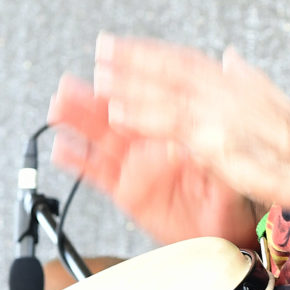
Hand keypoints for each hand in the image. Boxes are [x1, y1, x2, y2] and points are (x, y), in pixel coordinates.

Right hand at [46, 72, 259, 247]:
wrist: (225, 227)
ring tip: (58, 107)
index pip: (150, 96)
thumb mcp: (231, 163)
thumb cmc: (230, 189)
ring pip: (102, 137)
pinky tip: (61, 148)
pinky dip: (79, 162)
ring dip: (79, 121)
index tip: (108, 62)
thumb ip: (215, 148)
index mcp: (177, 125)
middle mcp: (151, 140)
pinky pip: (98, 173)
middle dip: (92, 97)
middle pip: (118, 112)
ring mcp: (136, 164)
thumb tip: (205, 132)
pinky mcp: (126, 189)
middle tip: (69, 84)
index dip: (128, 77)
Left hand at [90, 37, 289, 209]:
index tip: (126, 45)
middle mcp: (224, 90)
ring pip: (165, 94)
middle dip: (134, 58)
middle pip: (170, 69)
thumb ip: (245, 78)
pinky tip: (119, 114)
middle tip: (102, 49)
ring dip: (130, 84)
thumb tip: (229, 57)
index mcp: (234, 81)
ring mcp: (218, 113)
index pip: (185, 60)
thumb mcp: (272, 100)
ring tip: (99, 80)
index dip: (153, 52)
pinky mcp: (214, 140)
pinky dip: (144, 117)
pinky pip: (171, 126)